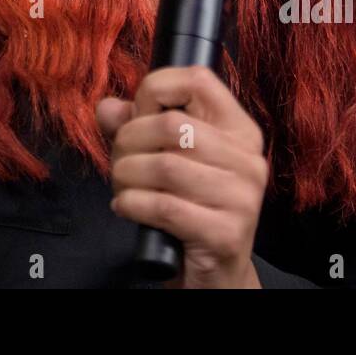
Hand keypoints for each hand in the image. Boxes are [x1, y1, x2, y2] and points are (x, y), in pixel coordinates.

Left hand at [97, 65, 267, 288]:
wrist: (215, 275)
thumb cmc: (190, 209)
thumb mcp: (166, 160)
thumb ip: (137, 127)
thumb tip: (107, 108)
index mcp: (239, 130)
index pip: (199, 79)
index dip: (156, 89)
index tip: (139, 115)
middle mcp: (247, 159)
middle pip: (172, 125)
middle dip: (129, 142)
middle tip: (120, 163)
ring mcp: (242, 198)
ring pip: (164, 166)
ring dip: (127, 176)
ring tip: (123, 187)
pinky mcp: (226, 234)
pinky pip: (164, 206)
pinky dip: (133, 204)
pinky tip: (127, 207)